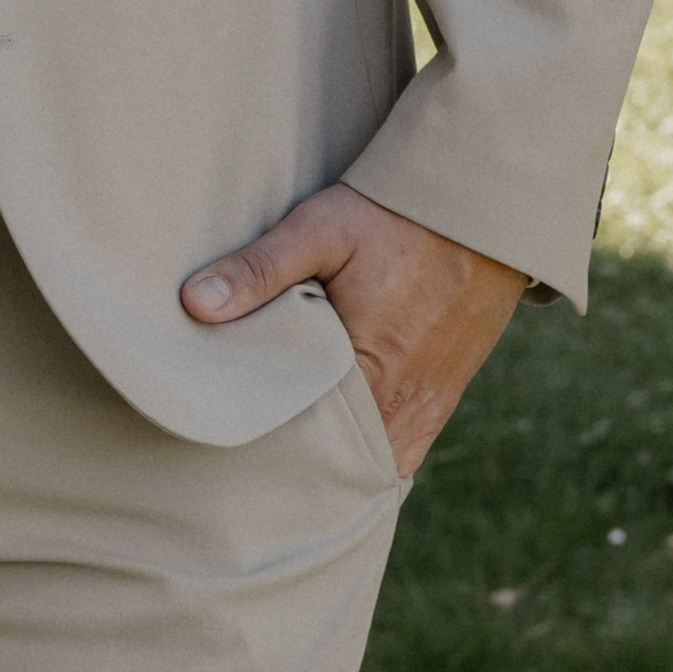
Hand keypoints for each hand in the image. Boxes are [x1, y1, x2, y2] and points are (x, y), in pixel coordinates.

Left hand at [181, 182, 527, 474]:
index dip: (264, 440)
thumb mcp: (319, 230)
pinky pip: (402, 450)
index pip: (307, 438)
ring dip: (333, 455)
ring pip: (371, 460)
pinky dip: (367, 451)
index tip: (226, 434)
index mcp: (372, 368)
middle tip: (244, 449)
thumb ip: (259, 268)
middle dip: (295, 457)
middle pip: (338, 457)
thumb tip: (194, 304)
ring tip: (283, 447)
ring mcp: (428, 407)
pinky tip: (332, 440)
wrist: (477, 211)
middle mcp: (405, 402)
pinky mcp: (442, 398)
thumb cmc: (392, 218)